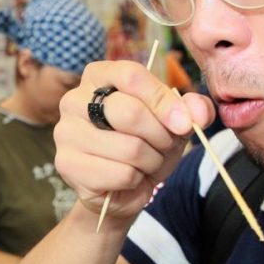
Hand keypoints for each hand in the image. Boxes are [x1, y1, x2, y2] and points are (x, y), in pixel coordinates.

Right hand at [54, 61, 214, 224]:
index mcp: (99, 76)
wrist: (123, 187)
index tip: (184, 123)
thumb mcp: (174, 122)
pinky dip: (136, 180)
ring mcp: (66, 132)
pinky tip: (129, 179)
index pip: (131, 76)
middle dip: (160, 136)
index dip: (163, 101)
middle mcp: (74, 99)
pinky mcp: (67, 164)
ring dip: (151, 161)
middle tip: (164, 146)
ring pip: (129, 148)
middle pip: (129, 112)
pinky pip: (120, 174)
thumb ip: (193, 109)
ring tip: (146, 163)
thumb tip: (197, 113)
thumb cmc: (146, 145)